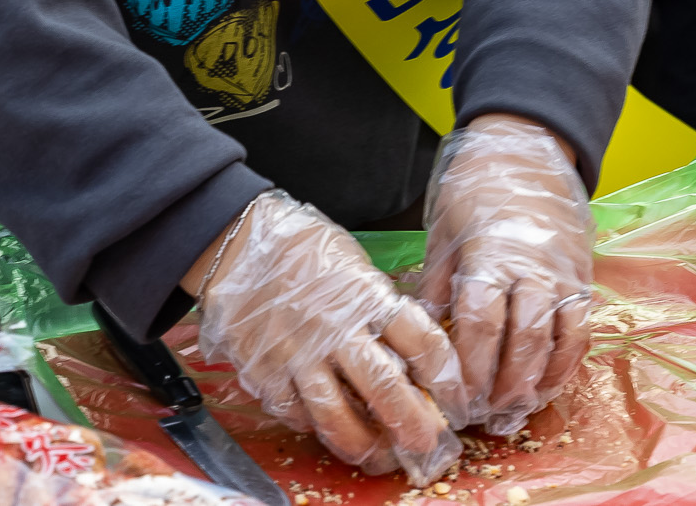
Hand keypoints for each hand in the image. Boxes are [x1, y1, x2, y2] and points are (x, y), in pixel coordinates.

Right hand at [192, 190, 464, 482]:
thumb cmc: (303, 247)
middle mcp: (334, 328)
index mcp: (365, 295)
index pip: (419, 341)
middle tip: (427, 444)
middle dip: (411, 422)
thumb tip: (410, 352)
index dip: (446, 376)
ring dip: (364, 442)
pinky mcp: (263, 371)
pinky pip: (294, 413)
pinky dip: (315, 428)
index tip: (458, 399)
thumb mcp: (354, 263)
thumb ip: (379, 307)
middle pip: (383, 386)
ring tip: (381, 455)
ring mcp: (296, 354)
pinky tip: (329, 430)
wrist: (238, 239)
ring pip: (336, 414)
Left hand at [417, 114, 592, 433]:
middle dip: (502, 387)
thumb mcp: (443, 229)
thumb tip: (417, 333)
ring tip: (513, 412)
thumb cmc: (476, 187)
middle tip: (483, 418)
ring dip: (535, 383)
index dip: (468, 367)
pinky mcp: (582, 277)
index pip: (480, 322)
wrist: (528, 148)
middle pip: (521, 341)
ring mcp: (562, 274)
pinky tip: (546, 387)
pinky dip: (566, 365)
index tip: (453, 397)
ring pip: (555, 341)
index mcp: (489, 255)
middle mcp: (531, 268)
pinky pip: (580, 331)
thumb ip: (436, 284)